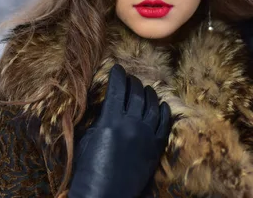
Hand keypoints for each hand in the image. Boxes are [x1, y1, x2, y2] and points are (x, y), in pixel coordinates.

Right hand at [68, 64, 171, 197]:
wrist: (105, 195)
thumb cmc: (88, 169)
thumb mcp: (88, 138)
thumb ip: (100, 119)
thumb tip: (109, 106)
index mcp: (111, 120)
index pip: (117, 88)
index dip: (117, 75)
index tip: (116, 68)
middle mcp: (131, 124)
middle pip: (136, 93)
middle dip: (133, 82)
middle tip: (130, 78)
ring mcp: (146, 135)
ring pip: (152, 105)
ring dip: (149, 93)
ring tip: (145, 88)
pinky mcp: (156, 147)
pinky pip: (164, 123)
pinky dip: (164, 111)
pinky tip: (162, 104)